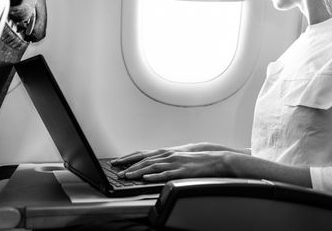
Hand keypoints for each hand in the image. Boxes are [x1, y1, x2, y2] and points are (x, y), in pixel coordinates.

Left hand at [115, 151, 230, 181]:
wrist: (214, 159)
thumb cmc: (195, 160)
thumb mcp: (178, 158)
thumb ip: (165, 161)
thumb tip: (151, 168)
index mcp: (166, 152)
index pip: (143, 154)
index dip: (129, 158)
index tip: (117, 162)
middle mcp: (168, 155)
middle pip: (145, 160)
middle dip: (130, 166)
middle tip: (119, 173)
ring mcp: (174, 162)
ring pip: (153, 166)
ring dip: (139, 171)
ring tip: (128, 176)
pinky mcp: (181, 171)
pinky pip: (166, 174)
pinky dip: (155, 176)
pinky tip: (146, 178)